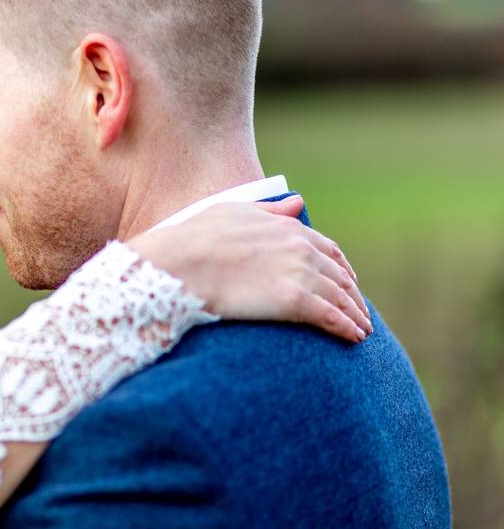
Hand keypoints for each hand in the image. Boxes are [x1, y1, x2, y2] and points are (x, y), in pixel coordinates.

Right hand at [126, 196, 371, 342]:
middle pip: (340, 275)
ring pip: (341, 297)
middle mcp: (300, 248)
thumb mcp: (234, 212)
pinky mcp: (294, 301)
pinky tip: (354, 339)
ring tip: (362, 330)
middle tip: (359, 311)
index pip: (327, 249)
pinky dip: (347, 328)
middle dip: (353, 294)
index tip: (347, 281)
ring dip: (356, 314)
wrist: (180, 263)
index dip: (341, 267)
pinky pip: (331, 317)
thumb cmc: (196, 238)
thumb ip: (270, 210)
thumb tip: (299, 202)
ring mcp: (299, 273)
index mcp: (287, 227)